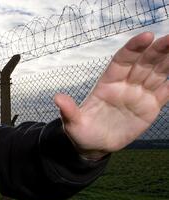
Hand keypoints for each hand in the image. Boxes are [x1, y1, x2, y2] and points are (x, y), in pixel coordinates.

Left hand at [54, 32, 168, 159]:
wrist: (94, 147)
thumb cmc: (81, 132)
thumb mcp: (73, 123)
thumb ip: (69, 110)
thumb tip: (57, 98)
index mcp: (107, 84)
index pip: (122, 61)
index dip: (133, 48)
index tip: (145, 36)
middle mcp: (125, 85)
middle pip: (143, 63)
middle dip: (156, 50)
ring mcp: (138, 95)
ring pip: (156, 73)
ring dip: (168, 60)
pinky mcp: (149, 108)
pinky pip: (164, 92)